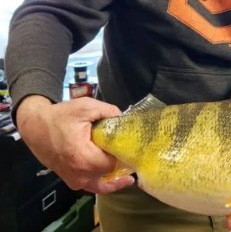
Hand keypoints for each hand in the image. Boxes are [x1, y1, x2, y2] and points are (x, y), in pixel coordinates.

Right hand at [15, 95, 134, 193]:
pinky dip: (105, 183)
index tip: (131, 144)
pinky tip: (119, 179)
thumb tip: (124, 118)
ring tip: (130, 167)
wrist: (35, 126)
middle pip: (110, 171)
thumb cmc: (60, 117)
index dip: (124, 152)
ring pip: (103, 183)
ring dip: (116, 175)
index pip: (115, 161)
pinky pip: (93, 187)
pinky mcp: (71, 181)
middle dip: (120, 160)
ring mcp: (75, 180)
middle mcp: (80, 174)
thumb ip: (109, 111)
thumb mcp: (86, 107)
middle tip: (129, 149)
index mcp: (84, 158)